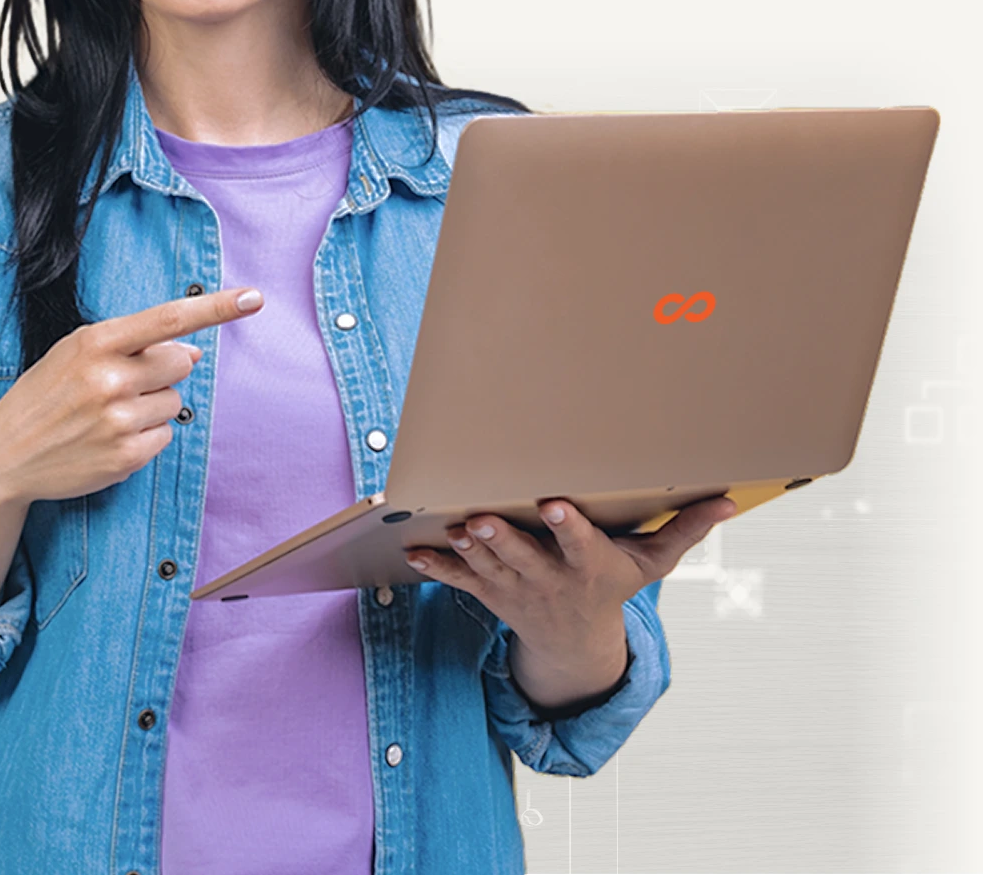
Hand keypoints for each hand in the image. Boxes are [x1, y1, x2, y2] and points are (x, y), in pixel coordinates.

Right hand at [0, 285, 263, 508]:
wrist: (4, 454)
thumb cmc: (46, 394)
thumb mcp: (76, 353)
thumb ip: (134, 346)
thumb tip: (192, 353)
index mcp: (95, 342)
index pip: (167, 318)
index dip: (215, 308)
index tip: (254, 297)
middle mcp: (108, 379)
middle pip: (178, 362)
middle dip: (163, 370)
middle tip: (123, 383)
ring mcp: (118, 420)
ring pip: (174, 401)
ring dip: (153, 405)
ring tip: (109, 413)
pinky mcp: (125, 457)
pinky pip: (165, 435)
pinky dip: (146, 435)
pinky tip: (111, 437)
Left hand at [403, 494, 736, 697]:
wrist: (576, 646)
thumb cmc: (615, 586)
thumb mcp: (653, 564)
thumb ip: (687, 529)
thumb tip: (732, 499)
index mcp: (589, 567)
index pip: (579, 545)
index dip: (567, 528)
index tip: (554, 504)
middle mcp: (550, 579)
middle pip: (524, 558)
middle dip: (504, 539)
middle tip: (483, 517)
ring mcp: (517, 589)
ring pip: (488, 568)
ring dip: (468, 550)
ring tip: (452, 527)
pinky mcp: (490, 594)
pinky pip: (459, 582)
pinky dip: (436, 568)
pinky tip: (412, 551)